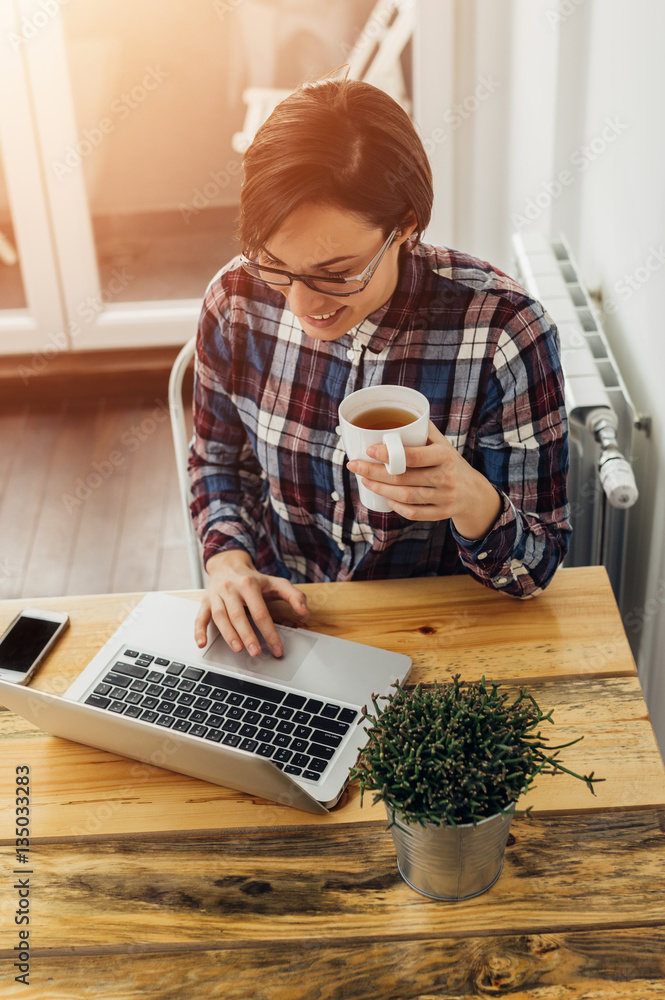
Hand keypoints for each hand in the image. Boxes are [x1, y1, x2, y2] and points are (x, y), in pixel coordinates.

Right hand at [194, 549, 308, 656]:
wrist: (228, 565)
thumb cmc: (254, 579)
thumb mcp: (276, 583)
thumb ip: (294, 596)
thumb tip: (305, 613)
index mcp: (250, 584)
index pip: (261, 612)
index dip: (269, 632)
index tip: (276, 648)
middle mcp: (231, 589)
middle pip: (238, 615)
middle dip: (247, 635)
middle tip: (256, 651)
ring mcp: (216, 595)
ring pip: (220, 617)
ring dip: (228, 635)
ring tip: (238, 649)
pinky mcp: (205, 601)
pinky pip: (200, 617)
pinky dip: (198, 631)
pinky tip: (202, 643)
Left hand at [346, 421, 501, 539]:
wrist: (474, 493)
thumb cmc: (450, 463)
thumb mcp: (443, 443)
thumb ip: (422, 430)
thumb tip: (396, 411)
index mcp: (444, 456)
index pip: (413, 456)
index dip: (389, 455)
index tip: (369, 450)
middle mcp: (445, 478)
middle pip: (403, 478)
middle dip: (374, 473)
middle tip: (354, 465)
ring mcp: (443, 498)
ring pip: (405, 497)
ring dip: (380, 489)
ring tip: (364, 479)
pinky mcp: (440, 514)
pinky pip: (413, 513)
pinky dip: (395, 506)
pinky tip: (383, 497)